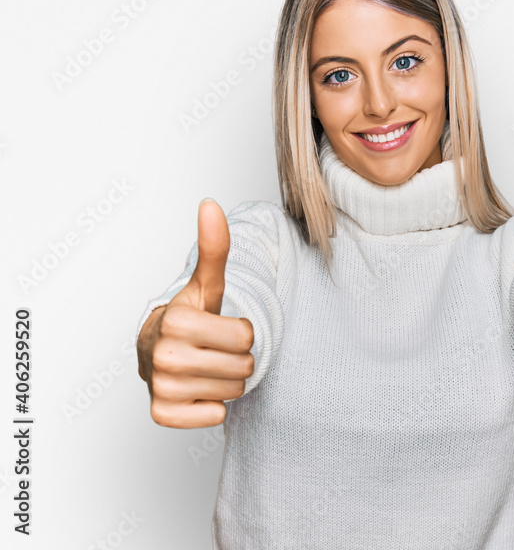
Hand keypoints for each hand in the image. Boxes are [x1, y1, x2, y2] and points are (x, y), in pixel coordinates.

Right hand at [137, 198, 254, 427]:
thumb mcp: (205, 285)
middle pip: (244, 366)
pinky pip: (215, 416)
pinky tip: (197, 389)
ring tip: (206, 366)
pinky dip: (213, 406)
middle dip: (238, 359)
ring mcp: (161, 386)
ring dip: (228, 381)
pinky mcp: (162, 413)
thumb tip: (211, 205)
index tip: (219, 328)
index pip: (247, 337)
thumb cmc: (190, 317)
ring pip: (234, 391)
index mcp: (177, 321)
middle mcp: (164, 355)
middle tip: (215, 350)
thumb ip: (214, 249)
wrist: (157, 351)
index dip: (242, 332)